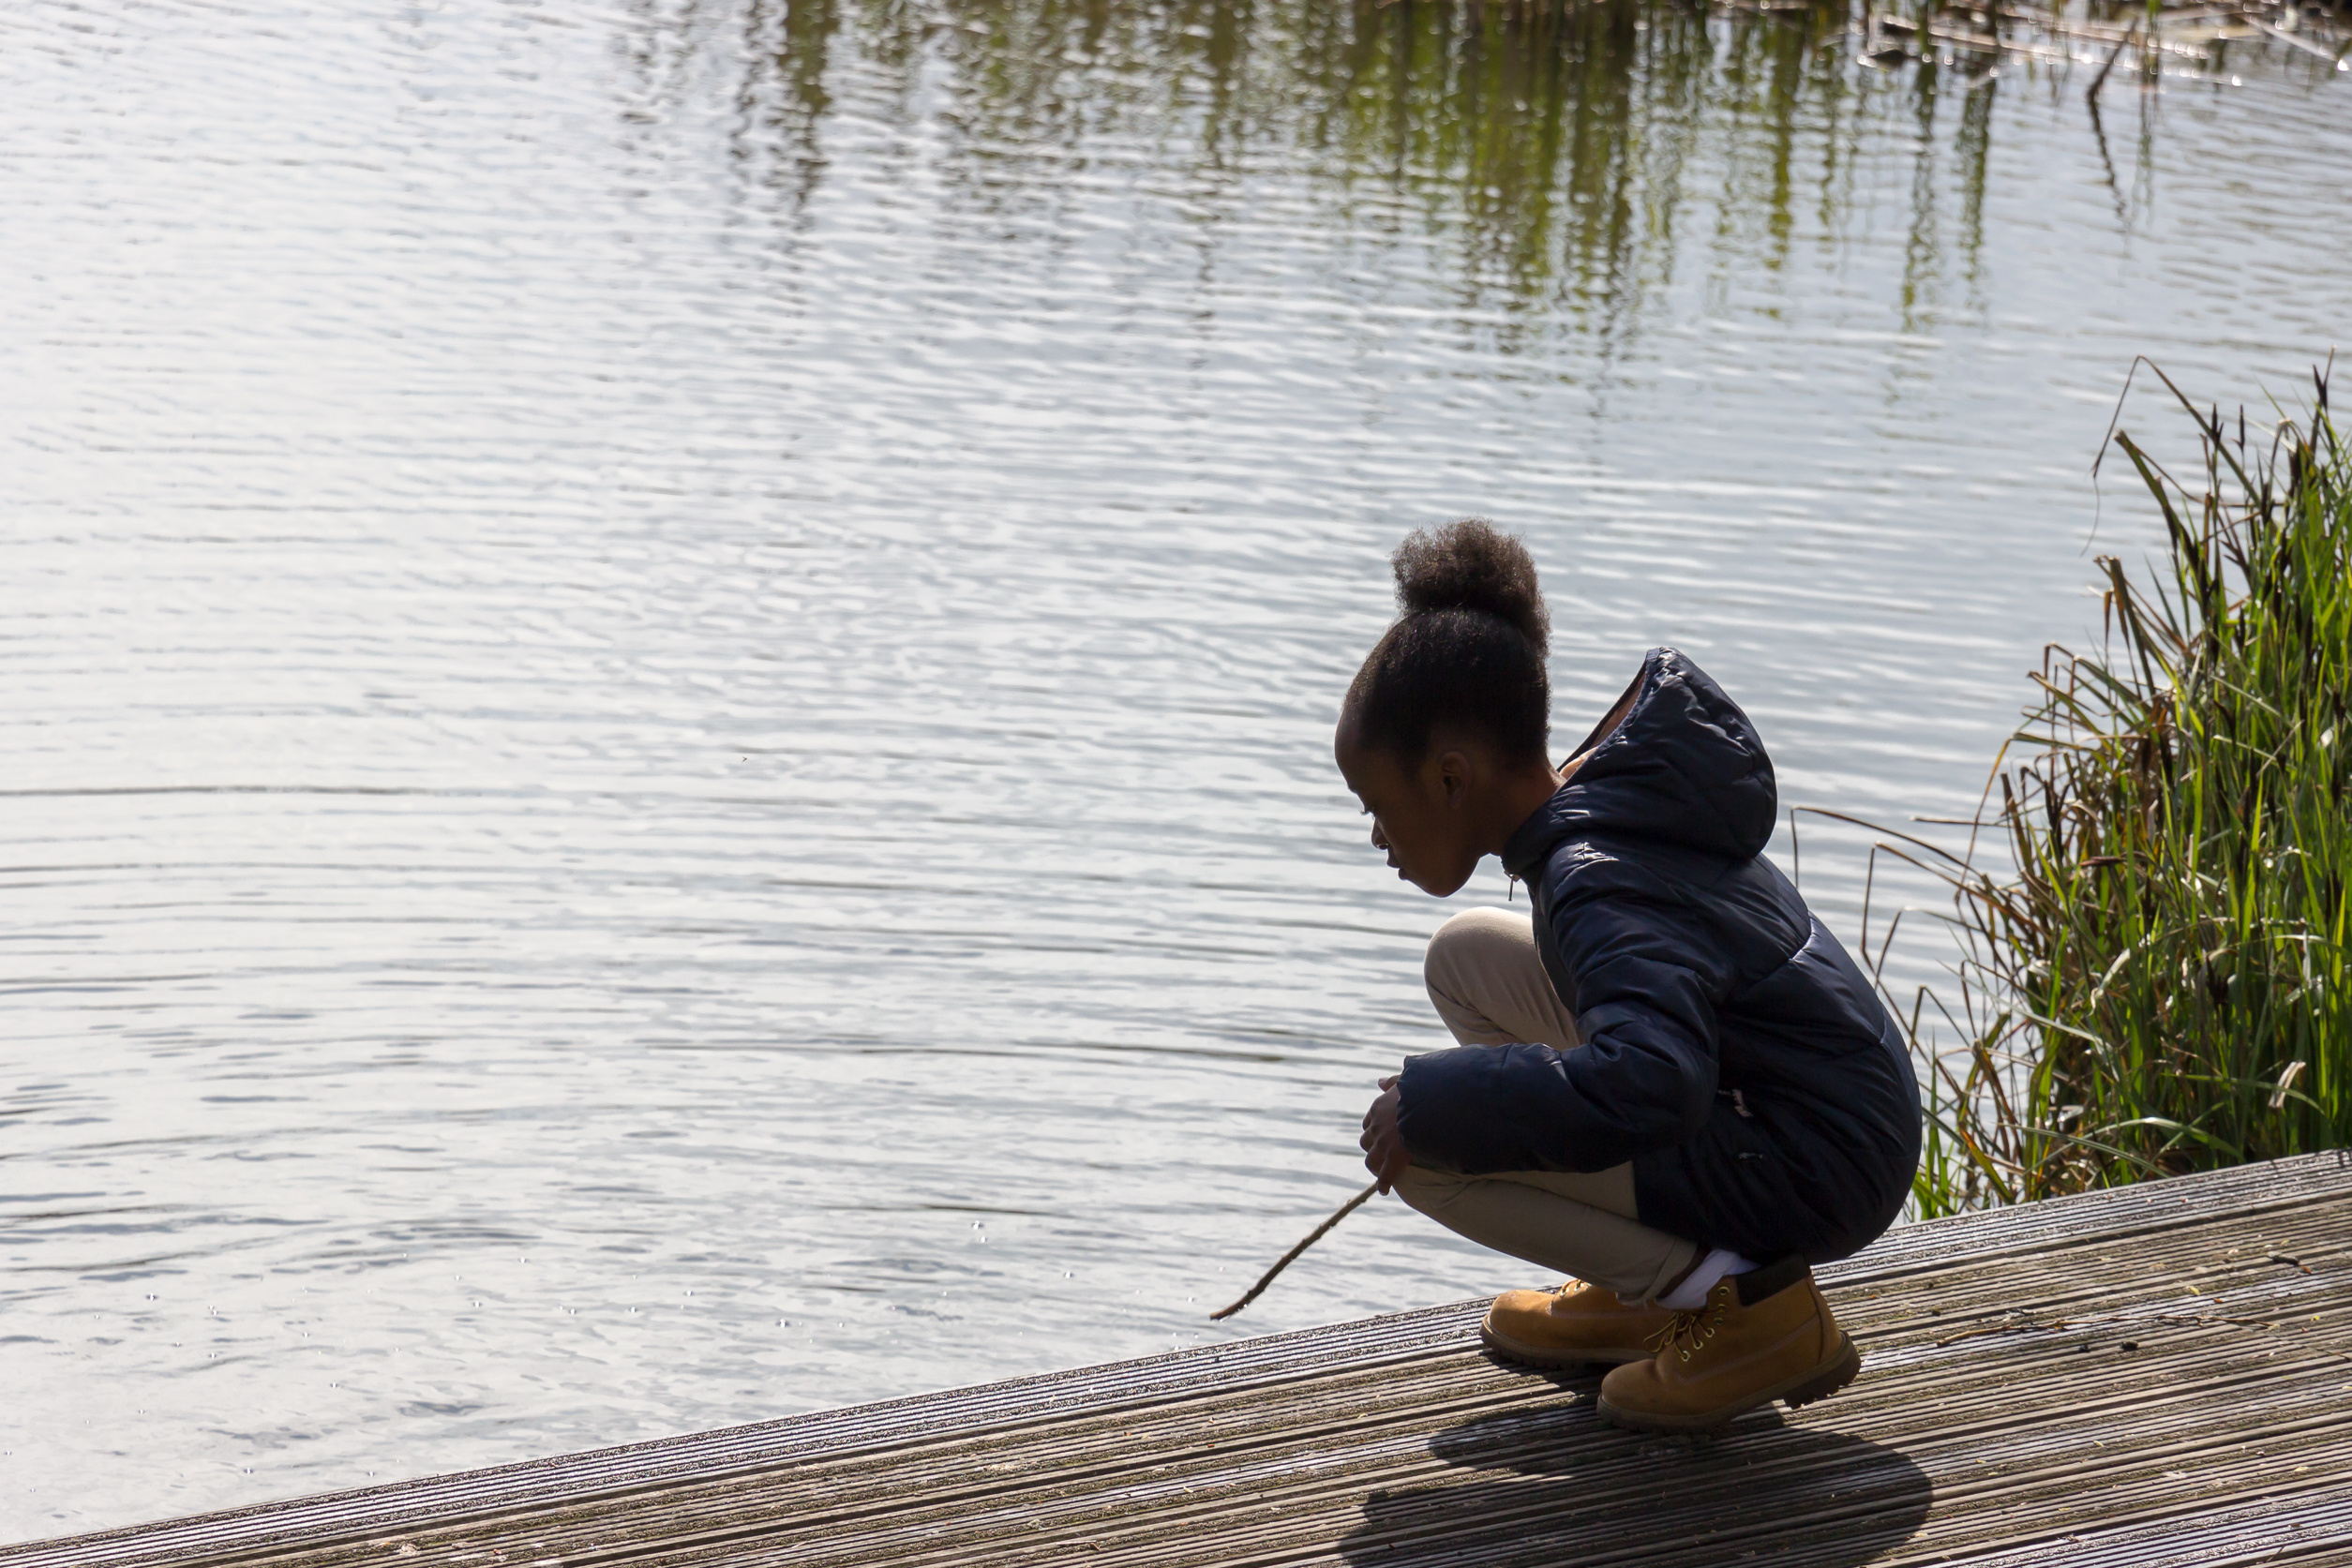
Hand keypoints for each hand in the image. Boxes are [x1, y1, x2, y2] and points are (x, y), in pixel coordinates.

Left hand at [1359, 1074, 1409, 1193]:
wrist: (1430, 1104)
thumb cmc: (1421, 1089)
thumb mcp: (1404, 1080)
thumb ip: (1391, 1081)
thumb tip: (1379, 1081)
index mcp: (1378, 1108)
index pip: (1369, 1122)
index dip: (1374, 1129)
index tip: (1380, 1134)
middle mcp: (1376, 1126)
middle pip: (1365, 1141)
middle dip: (1372, 1147)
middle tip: (1381, 1153)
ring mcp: (1383, 1144)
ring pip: (1370, 1160)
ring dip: (1375, 1165)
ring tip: (1381, 1171)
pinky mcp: (1393, 1158)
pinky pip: (1385, 1176)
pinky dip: (1384, 1184)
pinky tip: (1385, 1190)